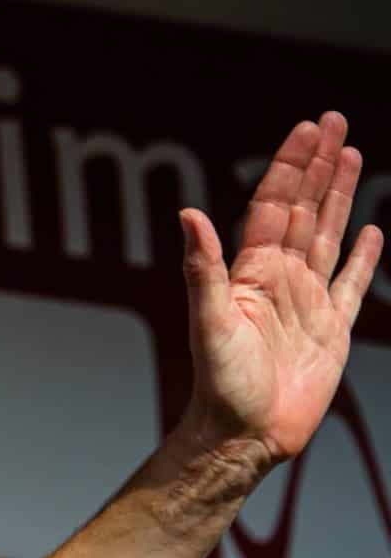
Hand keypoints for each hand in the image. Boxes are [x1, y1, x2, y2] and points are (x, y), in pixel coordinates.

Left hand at [177, 111, 380, 475]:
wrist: (242, 435)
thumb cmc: (219, 385)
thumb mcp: (209, 321)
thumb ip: (202, 268)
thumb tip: (187, 214)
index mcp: (254, 272)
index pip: (274, 205)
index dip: (290, 166)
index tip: (305, 130)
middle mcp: (281, 279)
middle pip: (304, 208)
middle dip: (318, 165)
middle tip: (333, 122)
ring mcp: (308, 301)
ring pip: (329, 234)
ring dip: (339, 196)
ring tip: (351, 155)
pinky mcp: (332, 330)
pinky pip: (352, 284)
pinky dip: (362, 257)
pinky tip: (370, 230)